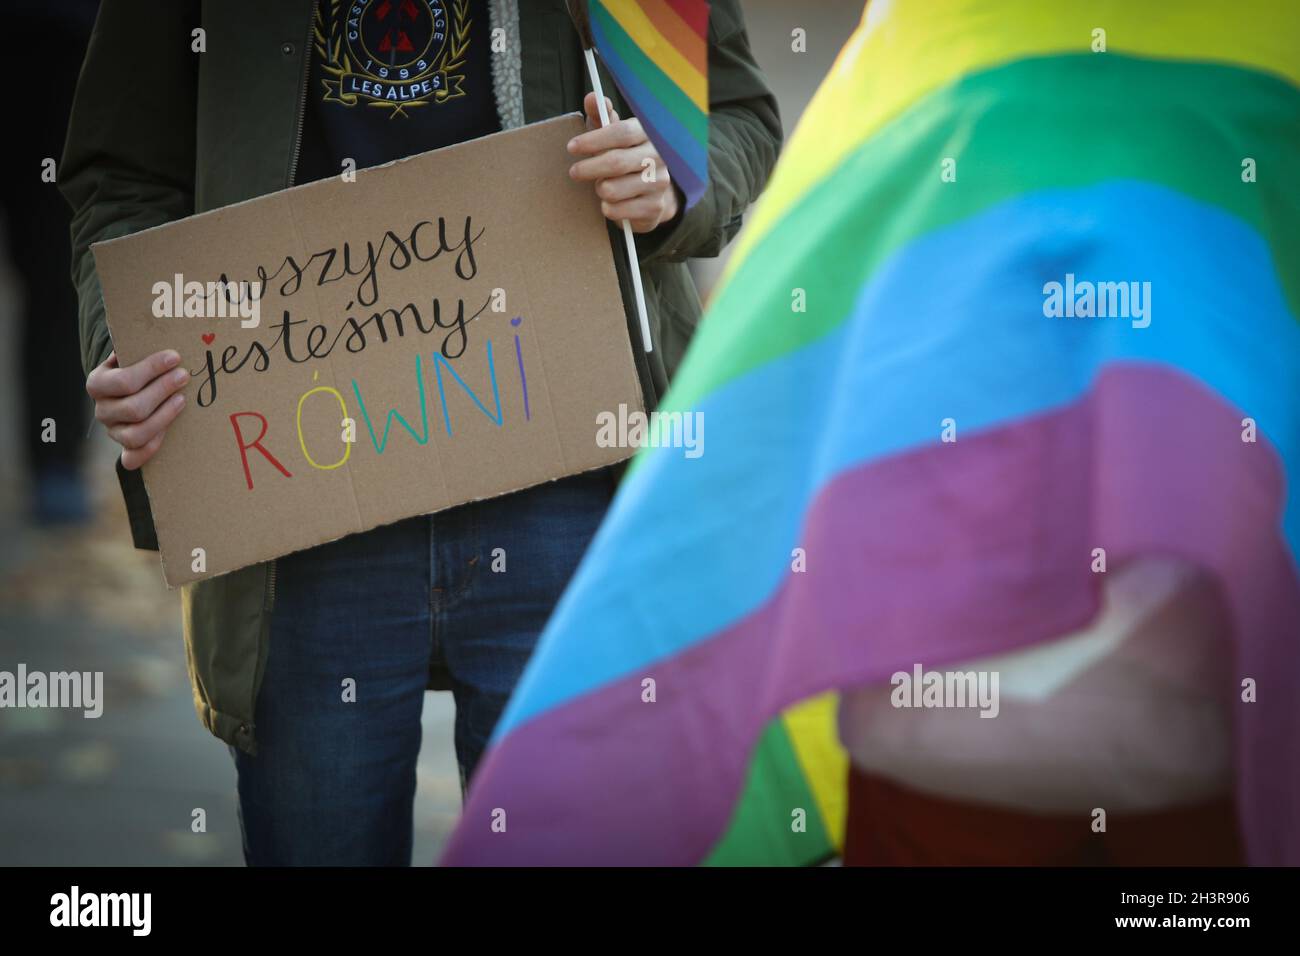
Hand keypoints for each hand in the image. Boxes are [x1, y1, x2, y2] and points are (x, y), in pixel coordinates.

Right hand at [86, 350, 188, 469]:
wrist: (127, 390)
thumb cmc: (134, 368)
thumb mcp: (129, 354)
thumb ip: (135, 345)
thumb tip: (157, 325)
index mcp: (98, 384)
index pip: (124, 380)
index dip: (151, 369)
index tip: (175, 357)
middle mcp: (102, 410)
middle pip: (134, 408)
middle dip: (162, 390)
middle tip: (184, 376)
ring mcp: (113, 431)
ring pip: (136, 434)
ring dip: (164, 417)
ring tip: (182, 400)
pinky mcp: (125, 448)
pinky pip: (133, 458)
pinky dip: (151, 449)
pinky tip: (169, 434)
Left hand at [567, 92, 681, 233]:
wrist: (652, 193)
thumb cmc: (625, 157)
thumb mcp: (612, 135)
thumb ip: (601, 116)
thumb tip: (592, 98)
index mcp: (647, 134)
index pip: (621, 133)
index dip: (594, 140)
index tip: (572, 147)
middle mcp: (658, 157)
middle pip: (616, 162)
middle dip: (589, 168)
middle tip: (574, 172)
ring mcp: (659, 183)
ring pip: (614, 188)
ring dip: (600, 189)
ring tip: (601, 186)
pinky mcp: (655, 207)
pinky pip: (619, 210)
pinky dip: (607, 208)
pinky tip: (610, 203)